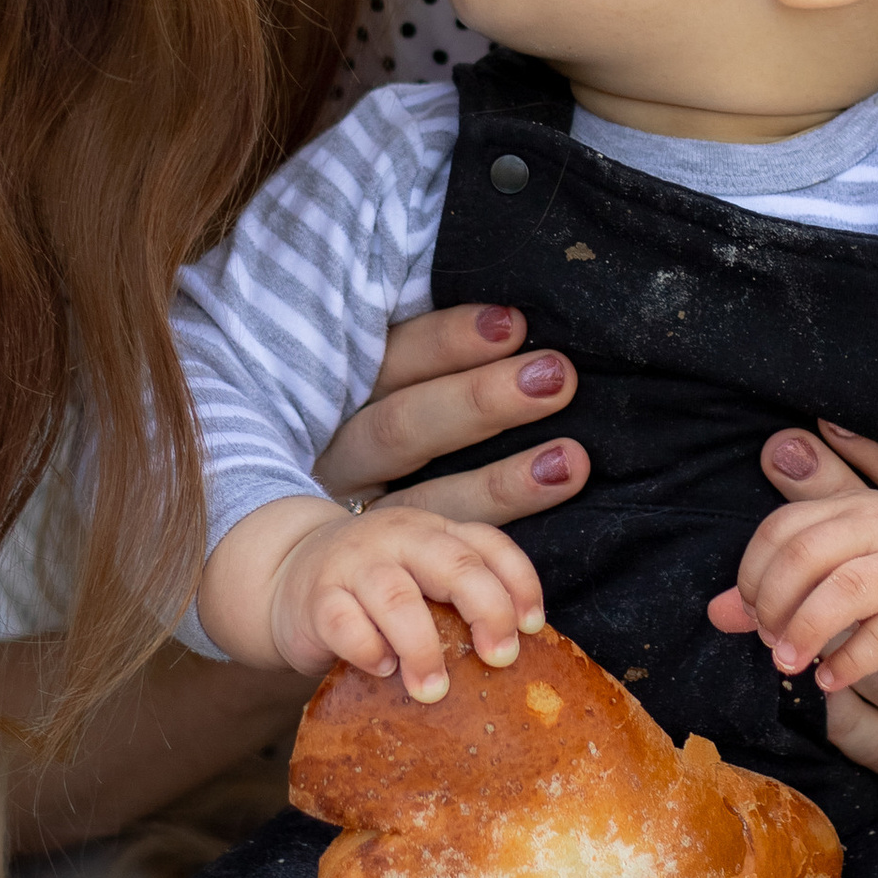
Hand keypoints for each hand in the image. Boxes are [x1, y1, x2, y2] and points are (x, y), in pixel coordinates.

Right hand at [259, 501, 541, 701]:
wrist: (284, 574)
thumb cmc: (373, 593)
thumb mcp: (420, 580)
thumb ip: (457, 602)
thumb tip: (516, 660)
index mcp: (434, 532)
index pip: (488, 544)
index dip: (519, 583)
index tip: (532, 628)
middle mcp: (398, 538)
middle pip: (454, 564)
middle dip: (487, 612)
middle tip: (499, 659)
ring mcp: (354, 564)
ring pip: (398, 599)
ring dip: (424, 649)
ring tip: (434, 689)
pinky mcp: (316, 598)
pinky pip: (347, 625)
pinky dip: (370, 652)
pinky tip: (382, 670)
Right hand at [313, 303, 591, 530]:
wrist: (307, 543)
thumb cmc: (384, 415)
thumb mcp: (386, 375)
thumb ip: (428, 348)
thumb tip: (513, 316)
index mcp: (338, 390)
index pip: (391, 357)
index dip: (446, 340)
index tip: (513, 324)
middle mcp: (339, 453)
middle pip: (400, 427)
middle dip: (478, 402)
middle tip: (556, 377)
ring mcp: (355, 513)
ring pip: (421, 500)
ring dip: (498, 483)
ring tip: (570, 462)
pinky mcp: (378, 560)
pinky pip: (435, 554)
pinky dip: (488, 541)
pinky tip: (534, 542)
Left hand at [709, 474, 877, 696]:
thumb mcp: (841, 554)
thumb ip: (778, 576)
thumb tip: (716, 612)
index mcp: (850, 508)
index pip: (782, 528)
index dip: (753, 572)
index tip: (750, 608)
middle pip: (805, 555)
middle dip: (772, 603)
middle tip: (767, 637)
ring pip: (843, 591)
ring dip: (804, 631)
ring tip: (787, 662)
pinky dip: (846, 663)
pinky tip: (829, 679)